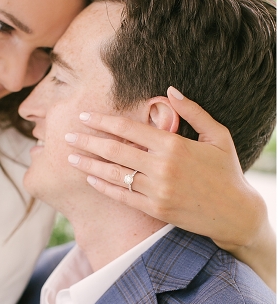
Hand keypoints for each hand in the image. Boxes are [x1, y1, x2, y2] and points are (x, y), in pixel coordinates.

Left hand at [65, 86, 274, 287]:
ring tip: (70, 157)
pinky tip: (89, 177)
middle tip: (67, 135)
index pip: (128, 129)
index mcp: (174, 145)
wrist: (235, 213)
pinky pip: (121, 196)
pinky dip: (103, 186)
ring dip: (88, 164)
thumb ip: (193, 111)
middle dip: (87, 141)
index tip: (83, 116)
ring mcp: (156, 190)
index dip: (102, 121)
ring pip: (113, 174)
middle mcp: (162, 167)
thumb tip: (170, 90)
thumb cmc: (226, 170)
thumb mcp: (217, 135)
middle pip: (114, 150)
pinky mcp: (154, 209)